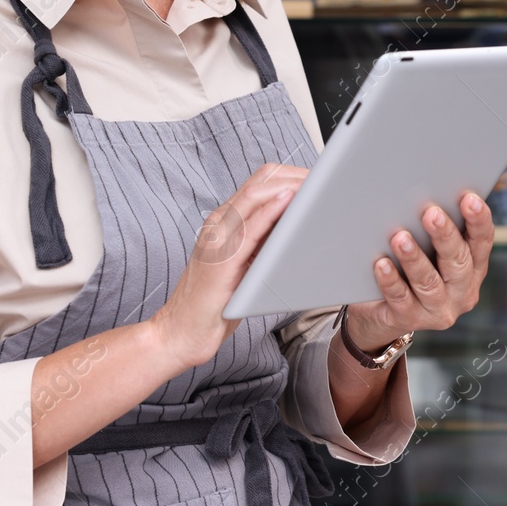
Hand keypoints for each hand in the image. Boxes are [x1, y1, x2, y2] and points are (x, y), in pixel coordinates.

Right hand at [150, 163, 306, 372]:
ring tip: (316, 187)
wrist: (181, 332)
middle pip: (259, 182)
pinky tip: (288, 202)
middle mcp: (219, 223)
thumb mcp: (245, 263)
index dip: (291, 174)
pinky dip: (269, 211)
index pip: (260, 182)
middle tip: (325, 182)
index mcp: (225, 221)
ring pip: (253, 197)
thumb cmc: (217, 302)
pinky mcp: (221, 261)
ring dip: (288, 187)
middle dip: (295, 176)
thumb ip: (263, 241)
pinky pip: (247, 228)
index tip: (319, 178)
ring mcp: (217, 239)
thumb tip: (298, 225)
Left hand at [344, 191, 493, 351]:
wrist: (383, 313)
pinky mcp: (410, 320)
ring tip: (400, 237)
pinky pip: (400, 299)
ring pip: (429, 282)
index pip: (482, 241)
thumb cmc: (410, 269)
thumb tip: (423, 193)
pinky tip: (381, 264)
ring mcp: (438, 309)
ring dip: (415, 258)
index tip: (469, 199)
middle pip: (457, 261)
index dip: (478, 220)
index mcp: (473, 268)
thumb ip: (435, 230)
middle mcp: (462, 291)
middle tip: (431, 213)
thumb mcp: (430, 250)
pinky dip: (391, 280)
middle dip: (445, 236)